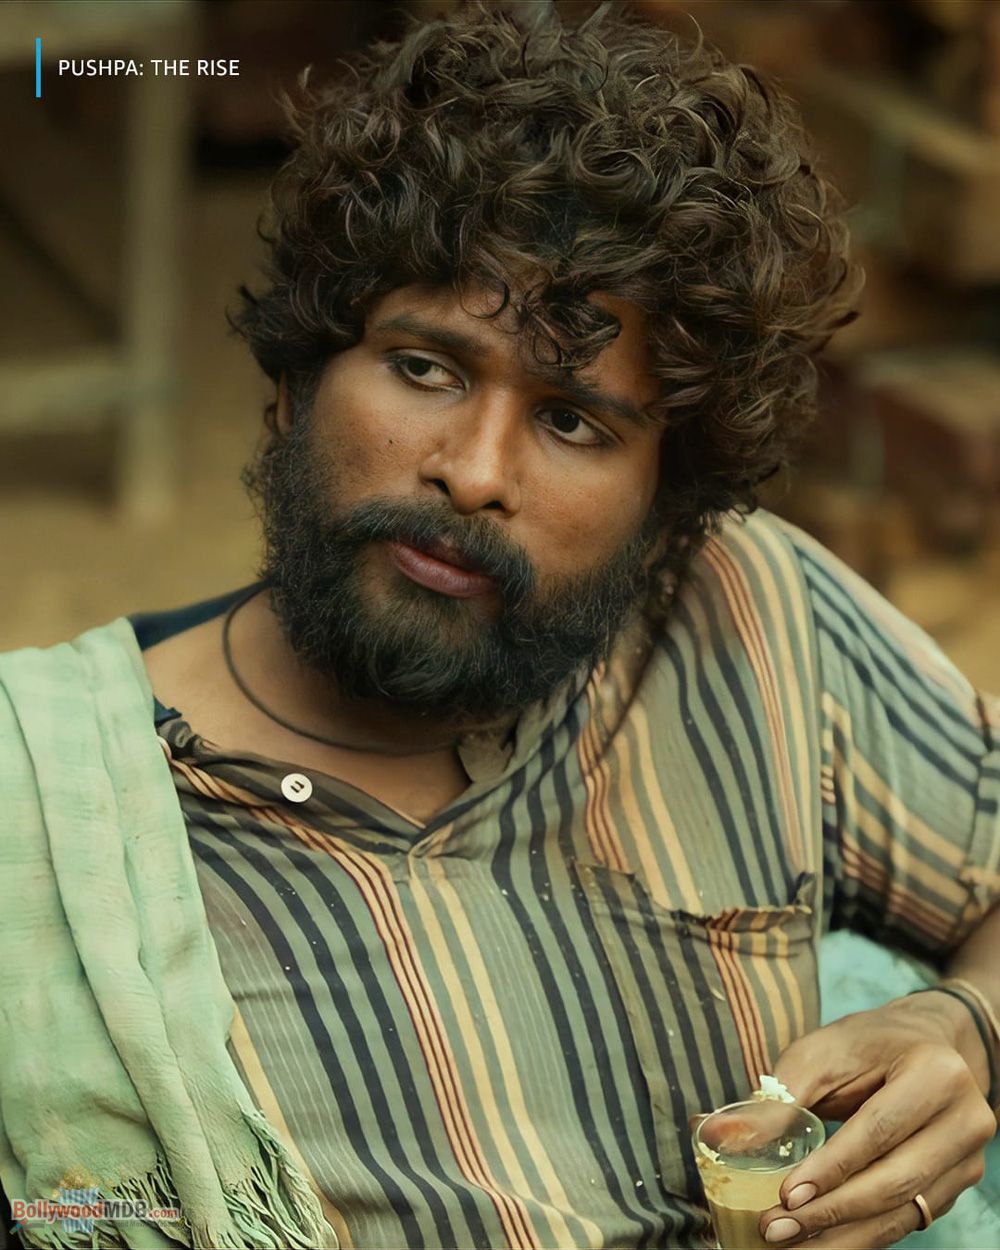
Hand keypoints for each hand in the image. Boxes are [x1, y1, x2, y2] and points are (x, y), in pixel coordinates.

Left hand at [758, 993, 996, 1247]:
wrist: (925, 1042)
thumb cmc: (866, 1044)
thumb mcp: (820, 1054)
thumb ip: (777, 1099)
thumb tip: (717, 1137)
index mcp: (935, 1074)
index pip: (877, 1132)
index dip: (832, 1169)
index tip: (786, 1196)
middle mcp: (965, 1119)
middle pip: (895, 1180)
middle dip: (831, 1211)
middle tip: (777, 1229)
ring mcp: (967, 1157)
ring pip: (903, 1211)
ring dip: (843, 1235)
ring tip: (791, 1244)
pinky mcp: (957, 1183)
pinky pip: (907, 1219)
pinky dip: (862, 1235)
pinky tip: (823, 1243)